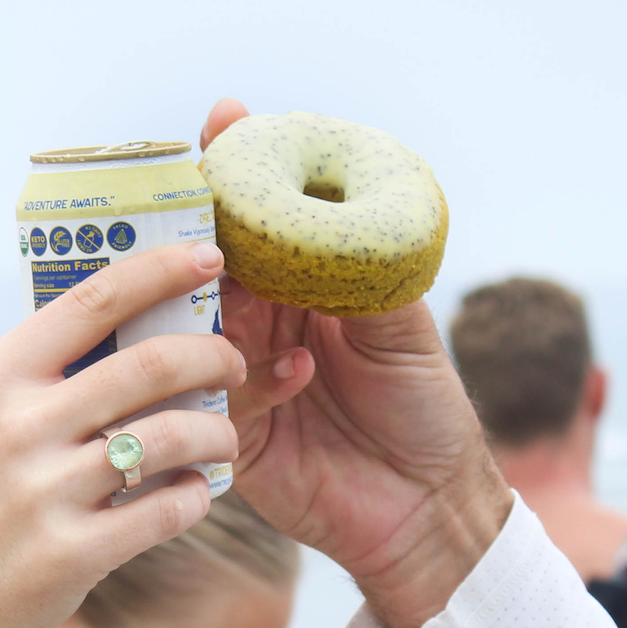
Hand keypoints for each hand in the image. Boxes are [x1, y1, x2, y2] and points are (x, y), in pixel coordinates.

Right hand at [0, 243, 245, 627]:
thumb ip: (36, 379)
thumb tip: (122, 322)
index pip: (93, 300)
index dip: (160, 271)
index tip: (208, 256)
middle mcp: (18, 427)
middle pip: (150, 364)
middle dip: (211, 355)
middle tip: (233, 360)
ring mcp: (45, 492)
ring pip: (172, 437)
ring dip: (217, 432)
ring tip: (223, 438)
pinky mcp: (74, 554)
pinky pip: (168, 510)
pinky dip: (196, 496)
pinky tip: (194, 493)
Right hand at [202, 99, 512, 627]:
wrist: (431, 507)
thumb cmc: (426, 411)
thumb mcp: (400, 325)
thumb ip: (359, 268)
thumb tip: (324, 207)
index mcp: (297, 292)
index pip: (254, 224)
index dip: (236, 174)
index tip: (224, 120)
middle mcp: (259, 328)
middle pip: (209, 268)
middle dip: (198, 231)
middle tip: (195, 204)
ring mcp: (237, 381)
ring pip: (198, 328)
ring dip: (218, 306)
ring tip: (248, 294)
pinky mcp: (232, 438)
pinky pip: (217, 398)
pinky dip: (256, 379)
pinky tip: (302, 375)